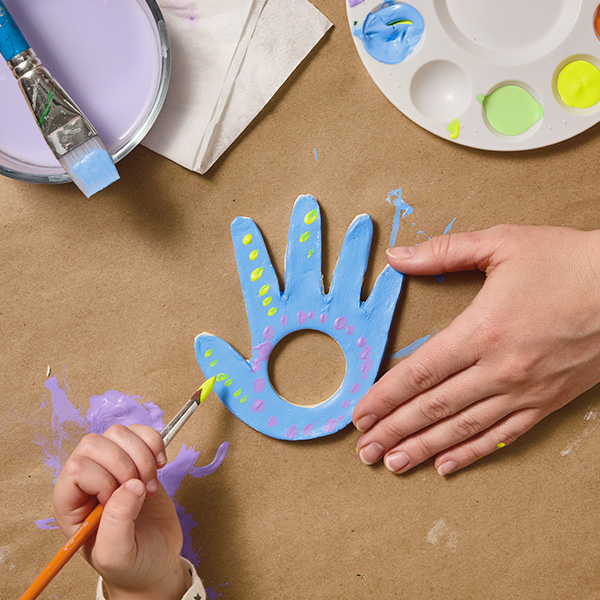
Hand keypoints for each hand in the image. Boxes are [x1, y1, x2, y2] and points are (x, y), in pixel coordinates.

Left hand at [53, 425, 187, 599]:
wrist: (156, 563)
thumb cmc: (130, 564)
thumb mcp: (116, 555)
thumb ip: (116, 523)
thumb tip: (132, 486)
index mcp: (70, 504)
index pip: (77, 468)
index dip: (104, 481)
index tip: (120, 503)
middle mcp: (87, 480)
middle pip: (95, 443)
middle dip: (125, 465)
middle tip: (141, 491)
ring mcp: (112, 466)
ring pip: (118, 433)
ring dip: (142, 456)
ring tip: (150, 484)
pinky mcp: (136, 458)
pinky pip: (140, 432)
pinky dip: (155, 443)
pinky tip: (160, 465)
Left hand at [195, 194, 401, 440]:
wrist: (316, 431)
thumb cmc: (278, 412)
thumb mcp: (246, 393)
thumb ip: (225, 369)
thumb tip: (203, 339)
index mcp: (275, 324)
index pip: (260, 284)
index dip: (251, 254)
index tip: (242, 224)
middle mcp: (308, 314)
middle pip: (306, 267)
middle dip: (306, 237)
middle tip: (306, 204)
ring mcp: (340, 321)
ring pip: (347, 278)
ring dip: (352, 251)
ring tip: (359, 223)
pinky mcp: (367, 334)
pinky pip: (380, 308)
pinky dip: (387, 289)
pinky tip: (394, 268)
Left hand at [353, 225, 599, 474]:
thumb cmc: (565, 261)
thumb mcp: (502, 243)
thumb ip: (443, 252)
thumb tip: (396, 257)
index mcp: (482, 330)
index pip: (420, 372)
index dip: (385, 396)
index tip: (359, 414)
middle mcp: (499, 368)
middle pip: (434, 408)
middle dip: (394, 430)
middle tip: (366, 450)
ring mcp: (524, 390)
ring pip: (463, 428)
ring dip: (424, 448)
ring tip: (394, 463)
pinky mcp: (548, 402)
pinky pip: (502, 435)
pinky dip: (472, 452)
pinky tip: (446, 465)